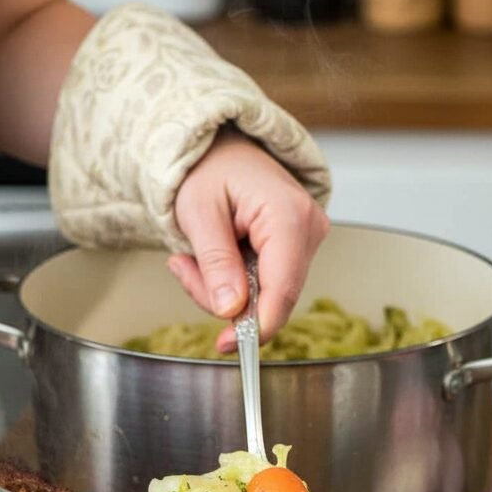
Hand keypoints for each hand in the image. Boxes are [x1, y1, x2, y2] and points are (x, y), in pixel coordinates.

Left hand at [171, 128, 329, 352]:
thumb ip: (216, 261)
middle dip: (224, 300)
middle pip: (273, 298)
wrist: (219, 147)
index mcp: (289, 214)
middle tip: (183, 269)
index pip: (282, 289)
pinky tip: (212, 258)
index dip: (256, 325)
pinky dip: (232, 284)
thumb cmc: (208, 168)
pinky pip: (265, 287)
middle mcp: (309, 227)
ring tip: (191, 259)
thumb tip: (231, 308)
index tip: (227, 344)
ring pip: (266, 297)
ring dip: (222, 291)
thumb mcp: (198, 212)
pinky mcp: (297, 249)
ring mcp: (307, 239)